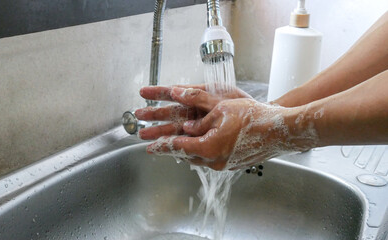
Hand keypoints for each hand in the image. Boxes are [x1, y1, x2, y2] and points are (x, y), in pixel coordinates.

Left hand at [137, 85, 318, 169]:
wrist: (280, 132)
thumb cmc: (253, 118)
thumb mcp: (221, 109)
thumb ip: (199, 118)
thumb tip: (185, 125)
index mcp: (207, 147)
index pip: (177, 146)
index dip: (161, 145)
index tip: (150, 147)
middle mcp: (214, 161)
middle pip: (185, 155)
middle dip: (171, 149)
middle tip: (158, 146)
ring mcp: (224, 165)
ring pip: (198, 159)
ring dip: (187, 151)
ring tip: (178, 145)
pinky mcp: (233, 165)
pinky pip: (211, 160)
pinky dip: (203, 152)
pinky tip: (203, 145)